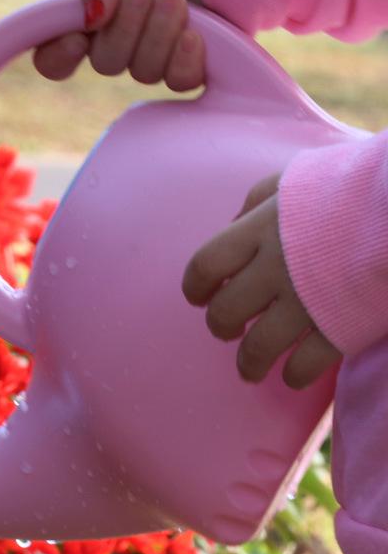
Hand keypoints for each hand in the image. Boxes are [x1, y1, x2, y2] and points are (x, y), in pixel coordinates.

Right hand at [34, 0, 204, 91]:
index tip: (77, 37)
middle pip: (104, 63)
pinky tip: (195, 33)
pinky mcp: (195, 66)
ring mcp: (160, 56)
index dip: (56, 57)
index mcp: (100, 14)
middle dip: (124, 28)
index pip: (56, 56)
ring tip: (177, 1)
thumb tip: (91, 14)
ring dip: (158, 33)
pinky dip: (183, 56)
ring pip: (141, 73)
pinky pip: (178, 82)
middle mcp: (125, 40)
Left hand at [181, 175, 341, 388]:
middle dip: (221, 327)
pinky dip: (294, 375)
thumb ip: (259, 201)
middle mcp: (276, 268)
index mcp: (261, 229)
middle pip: (225, 312)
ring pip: (258, 348)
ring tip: (250, 371)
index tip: (199, 298)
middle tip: (228, 331)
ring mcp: (307, 301)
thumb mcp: (298, 177)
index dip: (196, 288)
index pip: (205, 266)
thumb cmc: (358, 185)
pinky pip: (304, 365)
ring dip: (249, 364)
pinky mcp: (342, 327)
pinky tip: (292, 376)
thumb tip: (233, 226)